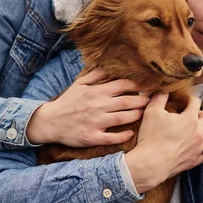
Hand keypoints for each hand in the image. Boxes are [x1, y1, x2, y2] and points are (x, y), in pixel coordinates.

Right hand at [26, 68, 149, 146]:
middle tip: (151, 101)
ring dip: (136, 116)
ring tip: (145, 114)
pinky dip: (123, 136)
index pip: (122, 85)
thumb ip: (95, 75)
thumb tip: (108, 65)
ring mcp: (95, 122)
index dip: (137, 86)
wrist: (50, 121)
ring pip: (122, 118)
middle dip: (142, 101)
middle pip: (127, 102)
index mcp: (96, 92)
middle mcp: (97, 106)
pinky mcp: (91, 136)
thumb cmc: (67, 102)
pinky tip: (131, 133)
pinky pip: (111, 137)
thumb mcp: (79, 84)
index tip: (148, 86)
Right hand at [125, 94, 202, 191]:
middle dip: (200, 114)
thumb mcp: (152, 111)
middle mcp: (198, 132)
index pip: (196, 102)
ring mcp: (198, 148)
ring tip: (193, 130)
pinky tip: (191, 146)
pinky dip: (200, 148)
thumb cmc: (151, 136)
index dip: (189, 99)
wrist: (151, 163)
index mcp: (190, 119)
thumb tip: (164, 91)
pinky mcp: (194, 160)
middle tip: (188, 115)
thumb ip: (160, 97)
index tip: (182, 101)